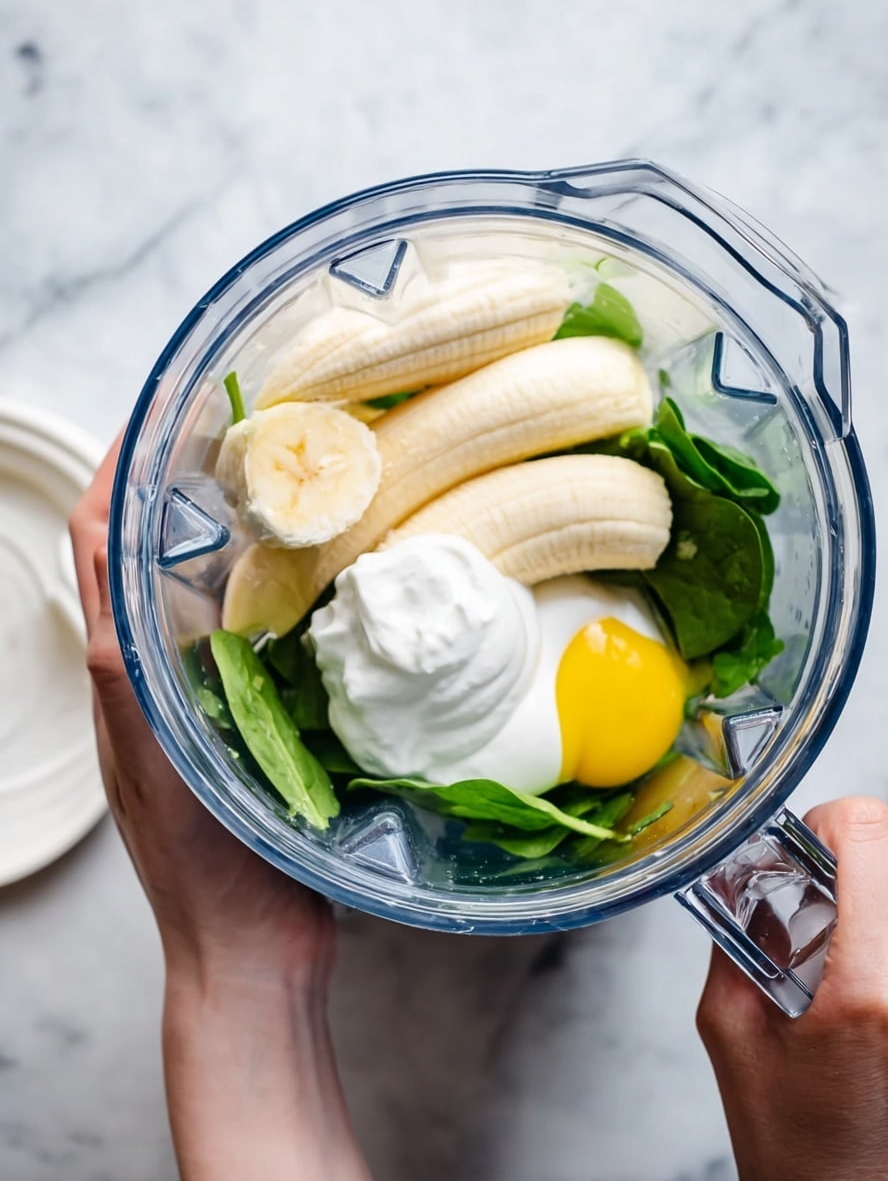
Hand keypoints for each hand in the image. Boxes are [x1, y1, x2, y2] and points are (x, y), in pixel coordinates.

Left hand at [70, 436, 369, 1180]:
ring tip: (276, 483)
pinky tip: (315, 574)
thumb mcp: (159, 771)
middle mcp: (155, 675)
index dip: (115, 475)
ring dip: (222, 529)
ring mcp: (203, 695)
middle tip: (233, 435)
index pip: (99, 547)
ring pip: (203, 589)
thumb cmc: (205, 867)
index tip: (157, 416)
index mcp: (122, 676)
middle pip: (147, 554)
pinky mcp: (250, 718)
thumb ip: (130, 692)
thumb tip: (106, 614)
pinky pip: (253, 635)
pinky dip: (268, 589)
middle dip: (172, 486)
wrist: (250, 945)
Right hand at [697, 797, 887, 1179]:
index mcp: (871, 989)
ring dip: (881, 899)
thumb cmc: (800, 1146)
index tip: (799, 850)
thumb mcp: (729, 1030)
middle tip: (808, 900)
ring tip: (841, 956)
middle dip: (844, 857)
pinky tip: (877, 978)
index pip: (872, 833)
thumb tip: (745, 873)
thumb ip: (734, 936)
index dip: (826, 822)